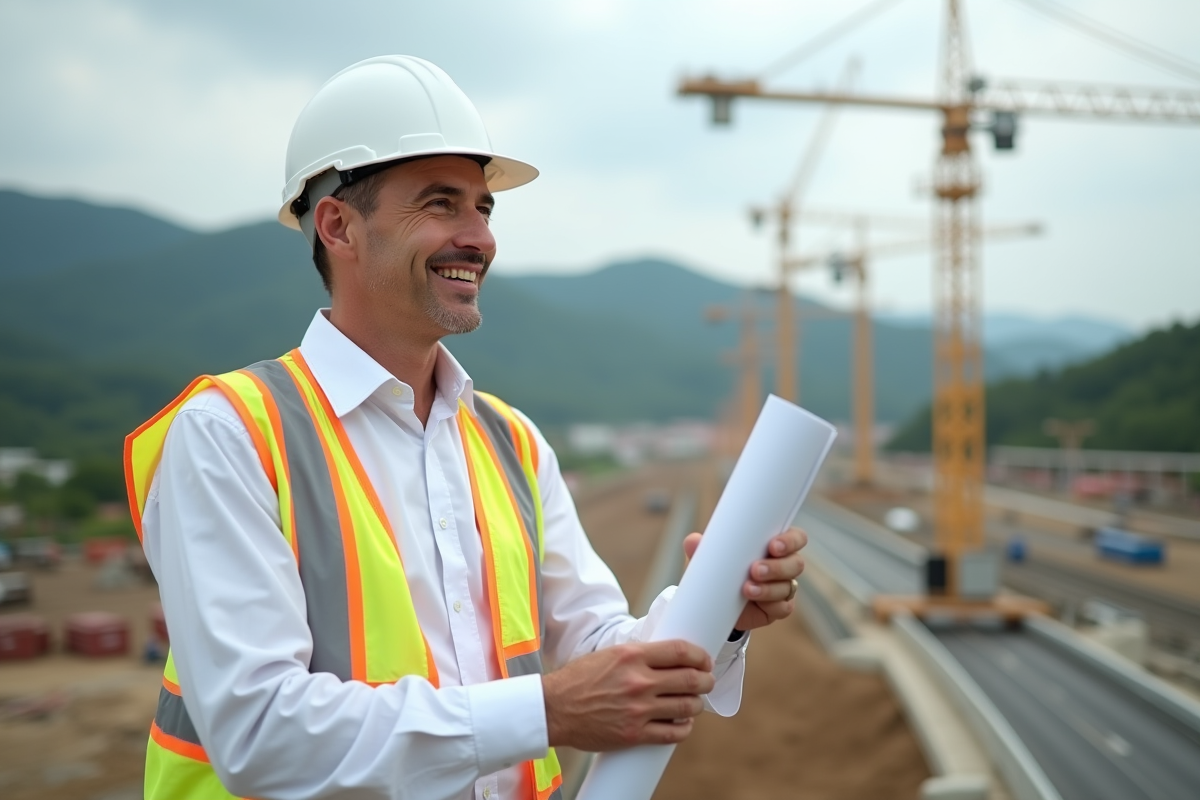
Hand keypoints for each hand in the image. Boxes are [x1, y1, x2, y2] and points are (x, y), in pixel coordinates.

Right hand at [542, 640, 714, 750]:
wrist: (554, 708)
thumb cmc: (578, 680)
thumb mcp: (609, 655)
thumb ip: (638, 657)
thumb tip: (667, 659)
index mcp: (632, 656)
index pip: (680, 651)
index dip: (700, 656)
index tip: (705, 660)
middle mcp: (639, 681)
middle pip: (691, 679)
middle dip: (705, 681)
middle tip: (706, 681)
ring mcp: (638, 709)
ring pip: (687, 707)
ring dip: (696, 705)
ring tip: (693, 703)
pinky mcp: (634, 733)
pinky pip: (673, 733)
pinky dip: (684, 728)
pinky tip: (682, 723)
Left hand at [682, 526, 807, 631]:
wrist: (715, 603)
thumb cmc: (718, 570)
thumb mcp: (708, 558)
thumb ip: (701, 548)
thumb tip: (693, 541)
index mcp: (774, 544)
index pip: (795, 537)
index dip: (790, 540)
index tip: (772, 545)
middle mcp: (784, 565)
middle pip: (796, 563)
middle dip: (777, 566)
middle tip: (755, 569)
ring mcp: (783, 588)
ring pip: (788, 586)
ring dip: (769, 588)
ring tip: (747, 589)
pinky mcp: (777, 608)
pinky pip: (783, 607)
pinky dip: (771, 604)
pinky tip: (756, 602)